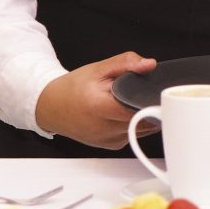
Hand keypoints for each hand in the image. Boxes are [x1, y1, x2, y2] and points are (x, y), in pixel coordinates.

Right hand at [35, 51, 154, 149]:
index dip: (150, 101)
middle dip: (149, 107)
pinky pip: (133, 135)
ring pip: (141, 130)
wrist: (52, 107)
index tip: (157, 94)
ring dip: (145, 117)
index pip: (137, 109)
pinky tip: (126, 114)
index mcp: (99, 107)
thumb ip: (125, 63)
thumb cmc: (73, 88)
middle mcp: (103, 128)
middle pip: (143, 121)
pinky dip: (136, 125)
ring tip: (134, 102)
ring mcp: (108, 140)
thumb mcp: (98, 69)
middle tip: (148, 95)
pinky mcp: (111, 145)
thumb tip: (149, 65)